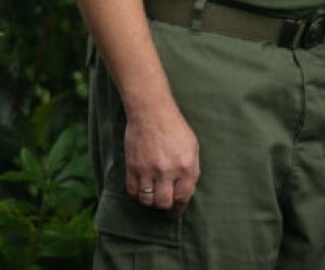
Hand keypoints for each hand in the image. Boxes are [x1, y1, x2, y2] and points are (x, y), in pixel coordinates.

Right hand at [123, 100, 198, 217]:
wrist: (150, 111)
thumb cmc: (173, 127)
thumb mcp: (192, 146)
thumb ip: (192, 170)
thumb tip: (186, 190)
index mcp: (186, 166)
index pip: (182, 198)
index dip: (178, 209)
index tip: (173, 213)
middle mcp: (167, 171)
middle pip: (164, 203)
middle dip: (164, 205)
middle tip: (162, 201)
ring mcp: (148, 169)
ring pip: (147, 200)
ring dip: (149, 200)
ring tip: (151, 193)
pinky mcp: (132, 166)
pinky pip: (132, 190)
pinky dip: (136, 192)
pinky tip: (140, 185)